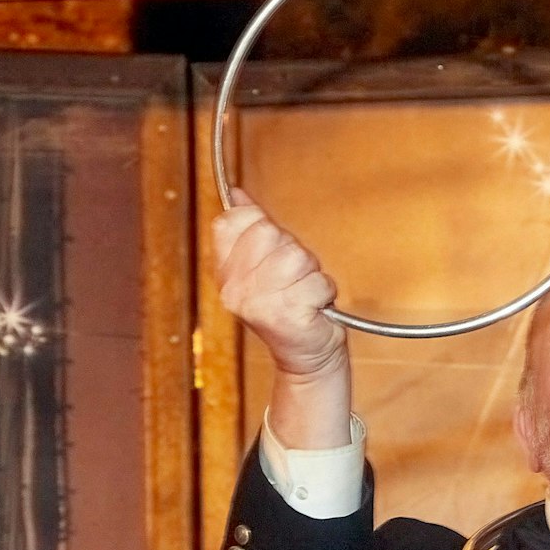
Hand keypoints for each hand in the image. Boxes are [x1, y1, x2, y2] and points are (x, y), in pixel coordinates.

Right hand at [213, 189, 345, 379]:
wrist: (307, 354)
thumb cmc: (290, 306)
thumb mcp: (263, 264)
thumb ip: (250, 228)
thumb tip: (237, 195)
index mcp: (225, 271)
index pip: (237, 219)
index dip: (262, 227)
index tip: (270, 253)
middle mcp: (235, 287)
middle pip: (271, 233)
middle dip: (292, 252)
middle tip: (292, 279)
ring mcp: (258, 302)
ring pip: (297, 257)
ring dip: (310, 274)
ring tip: (303, 293)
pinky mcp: (286, 314)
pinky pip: (318, 281)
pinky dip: (324, 292)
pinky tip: (313, 308)